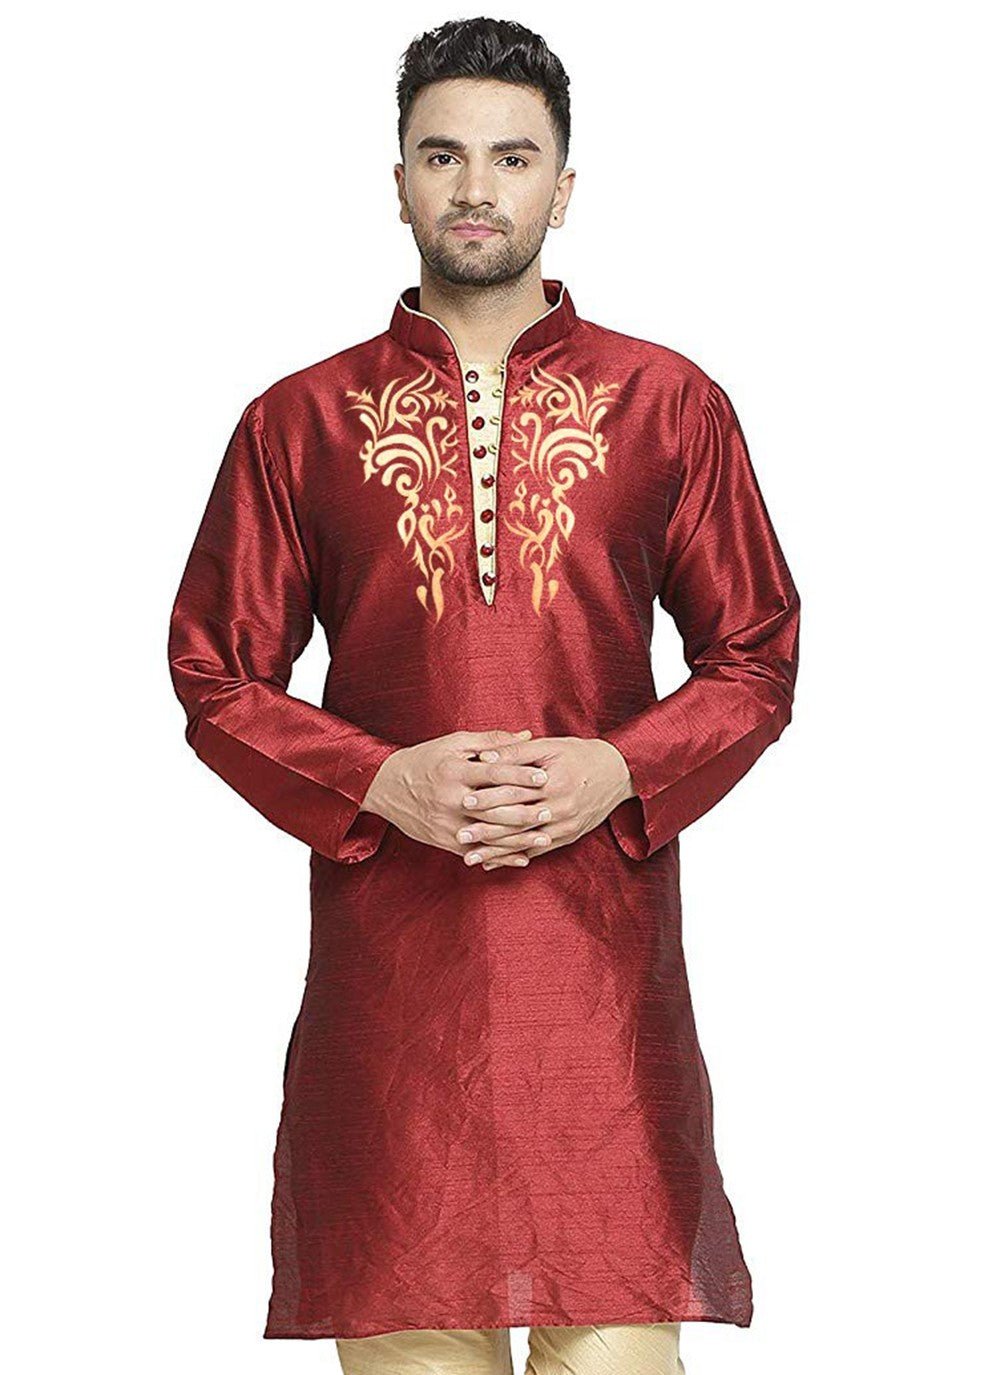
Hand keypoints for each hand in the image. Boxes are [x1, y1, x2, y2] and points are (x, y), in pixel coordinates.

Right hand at [361, 728, 548, 865]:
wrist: (385, 787)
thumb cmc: (424, 760)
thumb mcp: (453, 744)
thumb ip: (491, 741)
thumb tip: (526, 735)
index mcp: (453, 772)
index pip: (492, 773)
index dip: (520, 774)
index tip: (544, 776)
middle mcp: (449, 799)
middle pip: (493, 807)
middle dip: (524, 810)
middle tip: (551, 810)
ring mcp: (446, 823)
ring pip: (488, 834)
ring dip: (518, 838)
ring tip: (545, 836)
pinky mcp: (444, 840)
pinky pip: (476, 852)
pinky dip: (500, 857)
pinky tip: (522, 858)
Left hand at [460, 736, 635, 868]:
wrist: (620, 773)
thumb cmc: (581, 755)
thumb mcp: (550, 746)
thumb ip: (516, 752)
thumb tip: (484, 757)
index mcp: (554, 782)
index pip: (515, 791)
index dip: (489, 795)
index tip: (464, 799)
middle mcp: (561, 807)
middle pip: (517, 821)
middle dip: (486, 830)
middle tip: (460, 835)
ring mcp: (566, 825)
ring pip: (525, 842)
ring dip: (496, 852)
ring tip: (470, 858)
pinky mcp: (569, 836)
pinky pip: (538, 851)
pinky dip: (514, 858)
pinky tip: (494, 863)